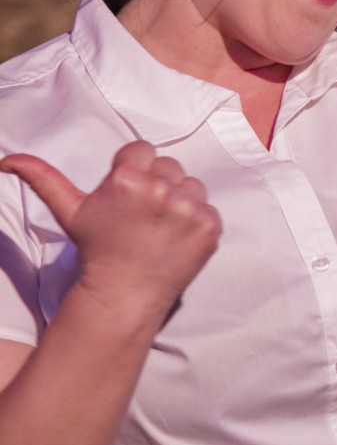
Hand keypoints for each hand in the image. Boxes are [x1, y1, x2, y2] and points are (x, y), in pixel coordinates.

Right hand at [1, 140, 221, 318]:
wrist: (123, 295)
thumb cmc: (96, 250)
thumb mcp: (69, 212)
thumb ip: (44, 178)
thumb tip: (7, 160)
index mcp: (127, 178)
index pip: (142, 150)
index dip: (135, 171)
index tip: (128, 196)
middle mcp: (160, 189)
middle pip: (168, 165)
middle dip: (157, 183)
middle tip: (142, 214)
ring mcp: (188, 209)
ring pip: (191, 184)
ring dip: (180, 200)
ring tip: (159, 227)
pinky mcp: (209, 227)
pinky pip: (209, 207)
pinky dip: (197, 221)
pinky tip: (176, 238)